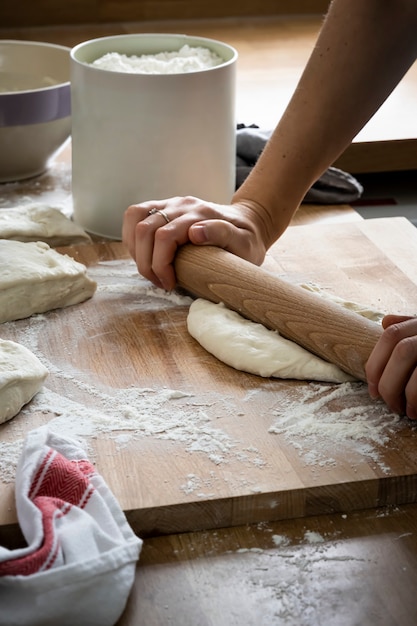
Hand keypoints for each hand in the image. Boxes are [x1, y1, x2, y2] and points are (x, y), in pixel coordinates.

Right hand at [122, 195, 269, 290]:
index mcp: (200, 214)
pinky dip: (132, 236)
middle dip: (145, 262)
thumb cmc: (247, 240)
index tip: (169, 284)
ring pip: (135, 218)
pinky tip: (143, 255)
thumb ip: (223, 234)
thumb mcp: (245, 243)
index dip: (160, 265)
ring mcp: (171, 204)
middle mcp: (182, 205)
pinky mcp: (164, 207)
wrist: (249, 223)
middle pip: (145, 229)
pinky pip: (136, 215)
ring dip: (134, 248)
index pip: (164, 237)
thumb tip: (194, 232)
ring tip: (150, 269)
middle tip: (160, 282)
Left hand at [366, 315, 416, 418]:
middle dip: (387, 380)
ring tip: (404, 410)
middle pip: (400, 349)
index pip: (391, 334)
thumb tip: (386, 321)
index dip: (376, 363)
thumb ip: (409, 327)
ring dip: (402, 390)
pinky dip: (416, 398)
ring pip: (406, 355)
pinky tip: (416, 411)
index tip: (373, 390)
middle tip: (387, 403)